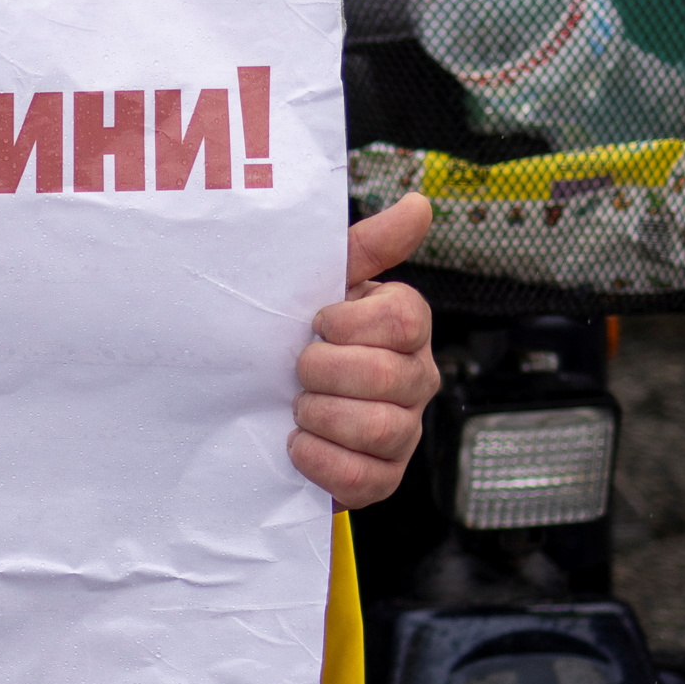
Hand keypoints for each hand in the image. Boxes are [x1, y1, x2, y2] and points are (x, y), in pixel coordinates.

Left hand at [291, 194, 438, 509]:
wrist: (264, 403)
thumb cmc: (300, 337)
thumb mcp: (321, 286)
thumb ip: (368, 247)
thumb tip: (420, 204)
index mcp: (407, 327)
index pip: (404, 319)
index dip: (349, 323)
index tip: (317, 322)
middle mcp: (417, 378)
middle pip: (388, 376)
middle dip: (324, 372)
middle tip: (297, 370)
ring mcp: (405, 432)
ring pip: (380, 429)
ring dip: (322, 416)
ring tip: (297, 406)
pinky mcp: (382, 478)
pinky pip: (363, 478)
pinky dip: (319, 460)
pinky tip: (296, 444)